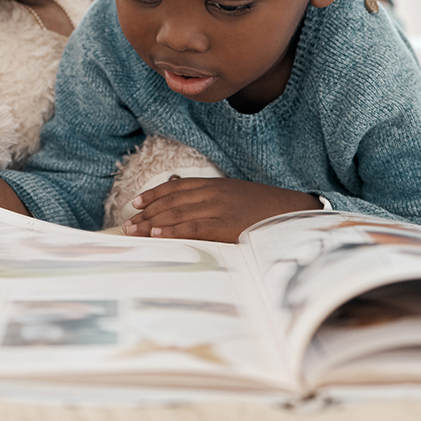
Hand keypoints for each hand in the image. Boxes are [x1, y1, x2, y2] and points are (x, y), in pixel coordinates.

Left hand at [122, 177, 321, 242]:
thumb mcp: (237, 196)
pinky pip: (194, 227)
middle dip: (147, 213)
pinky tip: (158, 236)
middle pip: (171, 201)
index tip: (136, 203)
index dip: (153, 195)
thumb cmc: (265, 208)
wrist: (292, 211)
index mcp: (215, 185)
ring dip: (152, 223)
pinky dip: (173, 231)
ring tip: (135, 231)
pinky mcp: (226, 226)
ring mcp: (219, 209)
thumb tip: (192, 209)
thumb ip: (215, 199)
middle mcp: (213, 193)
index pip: (176, 187)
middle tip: (128, 224)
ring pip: (177, 213)